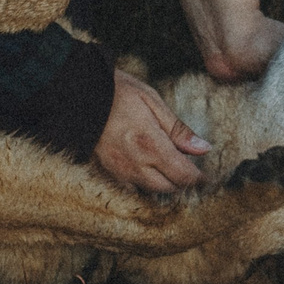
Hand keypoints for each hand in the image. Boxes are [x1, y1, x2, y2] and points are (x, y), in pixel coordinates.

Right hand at [92, 69, 211, 193]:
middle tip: (186, 166)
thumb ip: (178, 129)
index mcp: (150, 144)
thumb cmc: (118, 92)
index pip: (182, 175)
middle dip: (181, 180)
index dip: (197, 178)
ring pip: (151, 191)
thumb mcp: (153, 101)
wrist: (79, 95)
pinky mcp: (108, 171)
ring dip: (164, 183)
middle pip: (169, 188)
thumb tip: (203, 148)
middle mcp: (135, 163)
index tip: (204, 174)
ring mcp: (120, 170)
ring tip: (167, 165)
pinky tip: (147, 168)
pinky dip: (144, 183)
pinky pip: (132, 189)